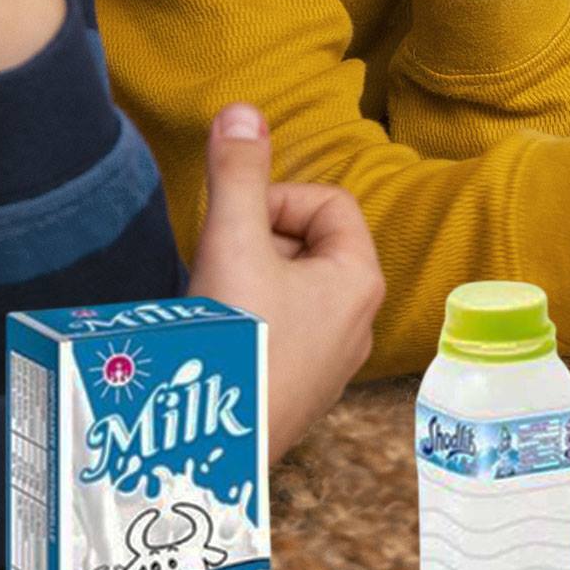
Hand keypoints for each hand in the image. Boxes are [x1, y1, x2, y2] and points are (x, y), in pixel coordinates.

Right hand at [186, 105, 384, 462]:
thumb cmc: (234, 348)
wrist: (210, 459)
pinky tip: (215, 346)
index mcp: (360, 280)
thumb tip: (242, 110)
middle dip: (258, 243)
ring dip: (249, 284)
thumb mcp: (232, 244)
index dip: (277, 200)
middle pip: (310, 247)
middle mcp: (360, 323)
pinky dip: (248, 326)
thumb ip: (237, 173)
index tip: (235, 224)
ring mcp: (332, 366)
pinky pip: (280, 336)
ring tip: (213, 304)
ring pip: (291, 293)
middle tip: (218, 265)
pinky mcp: (300, 398)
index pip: (329, 203)